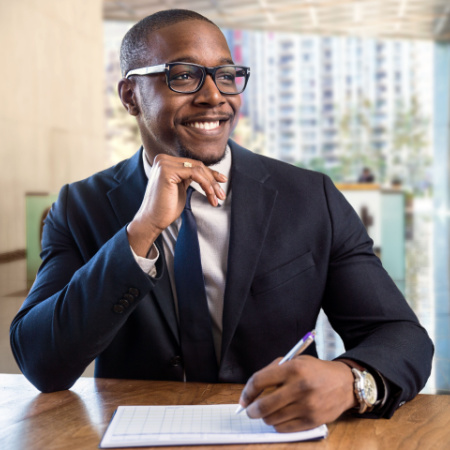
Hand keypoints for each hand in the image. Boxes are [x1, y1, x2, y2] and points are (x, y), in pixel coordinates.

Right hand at [127, 154, 226, 256]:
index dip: (210, 173)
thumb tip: (206, 172)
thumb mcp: (181, 187)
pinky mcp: (167, 171)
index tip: (222, 181)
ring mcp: (164, 163)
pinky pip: (195, 174)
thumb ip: (188, 176)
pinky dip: (206, 185)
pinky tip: (210, 196)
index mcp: (166, 161)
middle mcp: (163, 159)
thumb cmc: (166, 208)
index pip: (193, 164)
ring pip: (198, 169)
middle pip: (197, 165)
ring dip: (211, 185)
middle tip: (222, 194)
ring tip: (218, 198)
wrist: (153, 220)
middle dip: (212, 180)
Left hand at [238, 356, 356, 431]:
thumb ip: (273, 371)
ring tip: (268, 412)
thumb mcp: (295, 361)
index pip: (259, 381)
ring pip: (272, 419)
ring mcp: (306, 406)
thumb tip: (252, 390)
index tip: (243, 399)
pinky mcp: (312, 421)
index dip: (247, 392)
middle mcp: (299, 387)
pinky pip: (284, 429)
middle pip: (264, 405)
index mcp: (292, 368)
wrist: (344, 383)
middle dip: (252, 410)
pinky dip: (277, 425)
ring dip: (265, 418)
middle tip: (250, 410)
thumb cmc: (314, 371)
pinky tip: (280, 418)